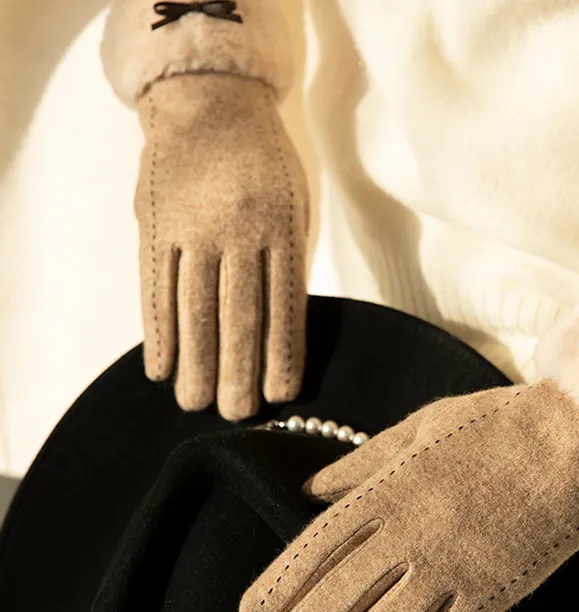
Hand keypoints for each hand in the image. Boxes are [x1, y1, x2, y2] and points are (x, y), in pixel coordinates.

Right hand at [134, 73, 308, 419]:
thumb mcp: (295, 203)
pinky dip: (158, 332)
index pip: (284, 305)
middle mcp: (238, 232)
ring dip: (195, 362)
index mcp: (281, 227)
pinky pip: (155, 287)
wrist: (211, 101)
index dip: (282, 354)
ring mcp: (192, 230)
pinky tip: (159, 368)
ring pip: (194, 309)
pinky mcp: (155, 227)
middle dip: (238, 372)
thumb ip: (288, 259)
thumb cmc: (265, 162)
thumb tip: (283, 327)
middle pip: (238, 315)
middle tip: (236, 415)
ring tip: (196, 403)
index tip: (280, 396)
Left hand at [238, 292, 578, 611]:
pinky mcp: (493, 594)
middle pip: (339, 597)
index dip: (278, 588)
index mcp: (390, 487)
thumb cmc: (493, 425)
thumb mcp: (418, 425)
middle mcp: (412, 532)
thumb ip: (361, 460)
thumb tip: (312, 489)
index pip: (317, 547)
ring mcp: (453, 567)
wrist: (576, 439)